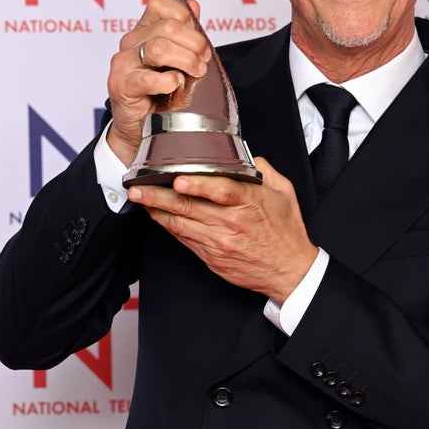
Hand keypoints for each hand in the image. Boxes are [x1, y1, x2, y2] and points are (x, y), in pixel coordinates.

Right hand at [107, 0, 210, 165]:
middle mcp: (131, 42)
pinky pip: (148, 78)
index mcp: (144, 31)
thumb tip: (193, 4)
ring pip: (159, 48)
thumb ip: (185, 32)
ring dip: (186, 61)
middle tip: (203, 60)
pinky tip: (174, 86)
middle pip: (167, 27)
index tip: (197, 35)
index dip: (184, 15)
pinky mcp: (121, 85)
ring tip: (194, 73)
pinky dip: (168, 81)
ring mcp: (124, 63)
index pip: (160, 4)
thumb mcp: (177, 60)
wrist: (141, 128)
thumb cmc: (160, 94)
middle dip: (194, 43)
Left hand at [127, 157, 318, 302]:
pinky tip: (159, 217)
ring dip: (157, 211)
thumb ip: (265, 171)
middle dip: (159, 196)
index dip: (196, 186)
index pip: (219, 191)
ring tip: (140, 200)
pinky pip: (185, 239)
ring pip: (181, 224)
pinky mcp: (212, 256)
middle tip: (138, 188)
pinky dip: (169, 227)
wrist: (290, 270)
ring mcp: (219, 242)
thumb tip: (248, 158)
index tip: (177, 180)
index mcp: (249, 203)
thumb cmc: (287, 232)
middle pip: (189, 207)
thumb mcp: (284, 193)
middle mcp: (231, 222)